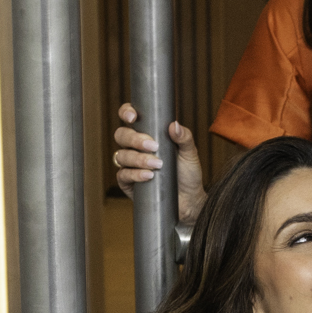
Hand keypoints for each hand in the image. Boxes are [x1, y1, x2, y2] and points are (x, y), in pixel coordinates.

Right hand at [112, 104, 206, 221]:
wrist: (190, 200)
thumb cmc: (188, 174)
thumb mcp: (190, 153)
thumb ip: (184, 138)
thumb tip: (174, 125)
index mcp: (147, 134)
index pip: (130, 118)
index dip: (126, 112)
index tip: (133, 116)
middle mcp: (135, 148)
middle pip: (121, 135)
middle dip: (134, 139)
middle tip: (153, 146)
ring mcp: (130, 165)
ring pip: (121, 156)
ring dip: (138, 159)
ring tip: (157, 164)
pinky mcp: (128, 183)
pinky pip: (123, 175)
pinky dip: (135, 174)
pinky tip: (149, 176)